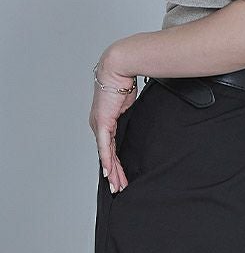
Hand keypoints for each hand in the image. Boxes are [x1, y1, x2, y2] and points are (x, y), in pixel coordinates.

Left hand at [88, 48, 136, 193]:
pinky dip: (108, 161)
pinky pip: (106, 148)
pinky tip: (110, 173)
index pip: (110, 146)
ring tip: (117, 185)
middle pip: (107, 154)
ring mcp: (99, 125)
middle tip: (119, 186)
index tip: (120, 174)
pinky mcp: (103, 124)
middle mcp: (99, 125)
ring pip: (106, 155)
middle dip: (114, 172)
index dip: (115, 161)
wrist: (118, 66)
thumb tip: (138, 114)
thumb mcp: (129, 100)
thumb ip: (130, 111)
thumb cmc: (124, 78)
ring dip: (113, 171)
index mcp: (105, 120)